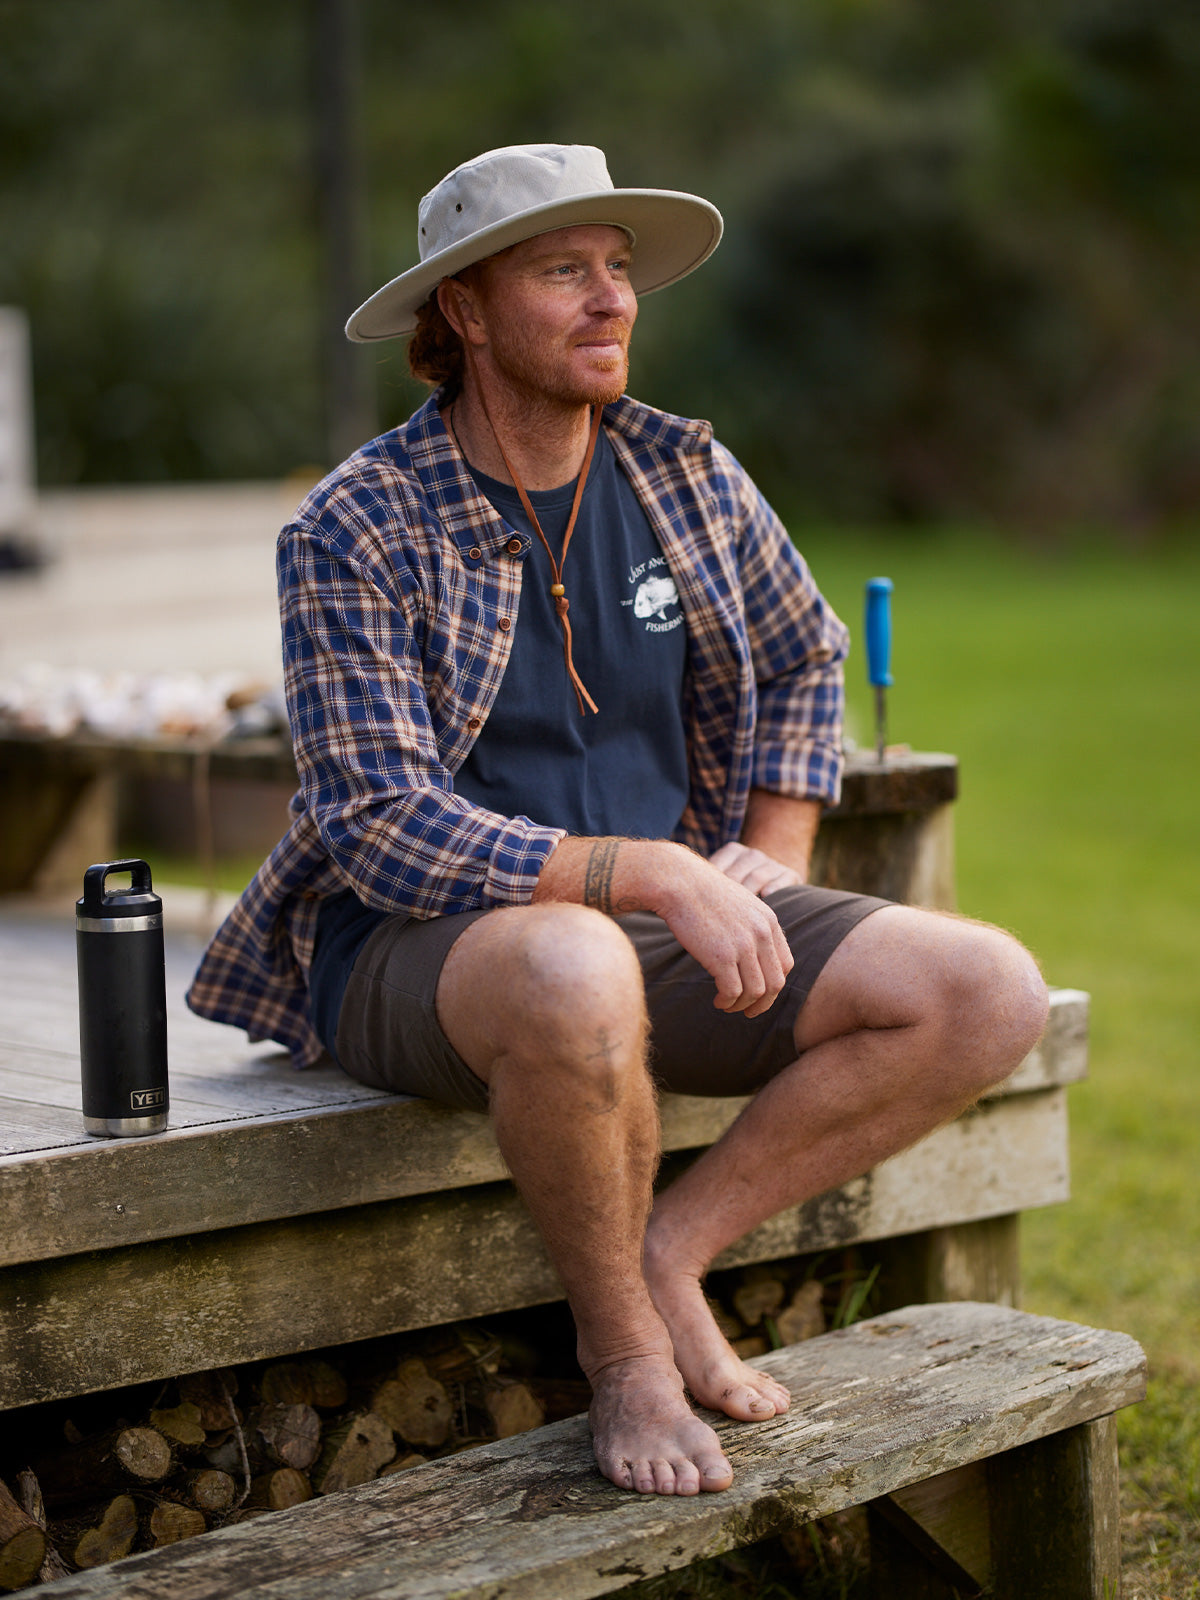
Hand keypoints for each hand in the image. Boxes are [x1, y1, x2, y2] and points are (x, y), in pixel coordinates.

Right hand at [534, 836, 793, 1016]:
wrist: (677, 881)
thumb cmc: (701, 893)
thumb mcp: (738, 904)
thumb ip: (750, 927)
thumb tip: (750, 956)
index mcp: (768, 921)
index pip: (785, 964)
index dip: (773, 984)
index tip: (758, 992)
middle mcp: (761, 934)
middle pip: (775, 983)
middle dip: (763, 1003)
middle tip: (747, 1011)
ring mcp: (743, 945)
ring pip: (755, 992)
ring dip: (742, 1005)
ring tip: (727, 1005)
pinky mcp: (722, 956)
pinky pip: (732, 992)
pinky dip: (727, 1002)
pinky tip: (717, 1000)